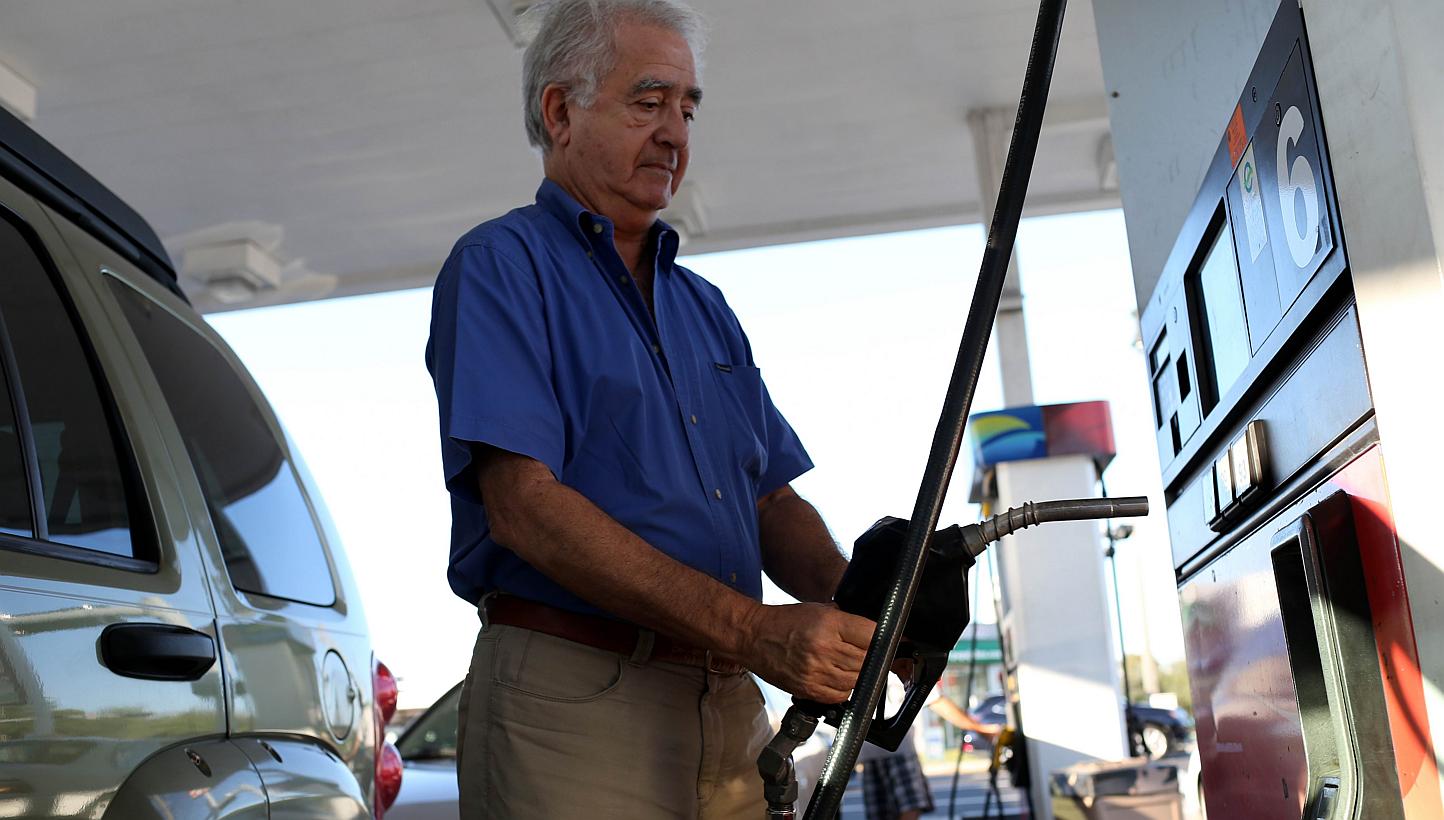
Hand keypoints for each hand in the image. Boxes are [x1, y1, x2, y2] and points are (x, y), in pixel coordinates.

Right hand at [738, 602, 875, 702]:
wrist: (753, 636)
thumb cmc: (785, 621)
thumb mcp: (819, 610)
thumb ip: (846, 622)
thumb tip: (873, 634)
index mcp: (828, 624)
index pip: (871, 635)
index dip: (881, 638)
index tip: (883, 640)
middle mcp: (823, 648)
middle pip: (866, 660)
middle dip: (870, 658)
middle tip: (866, 654)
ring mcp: (815, 671)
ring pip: (855, 681)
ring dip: (858, 675)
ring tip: (850, 666)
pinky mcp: (807, 689)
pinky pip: (839, 696)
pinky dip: (844, 689)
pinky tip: (838, 678)